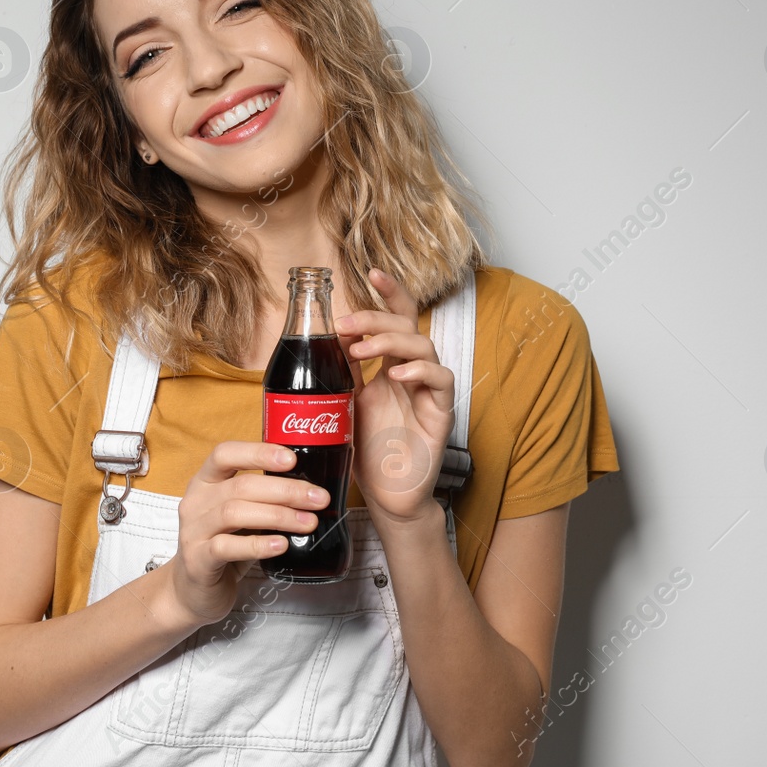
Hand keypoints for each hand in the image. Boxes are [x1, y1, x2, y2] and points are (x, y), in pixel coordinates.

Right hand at [161, 441, 330, 628]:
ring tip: (308, 523)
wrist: (194, 591)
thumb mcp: (241, 515)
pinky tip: (281, 545)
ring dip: (277, 516)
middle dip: (285, 490)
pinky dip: (257, 544)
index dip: (258, 453)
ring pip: (234, 513)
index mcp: (205, 482)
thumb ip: (262, 499)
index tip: (292, 459)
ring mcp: (193, 531)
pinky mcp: (197, 560)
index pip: (225, 453)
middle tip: (318, 499)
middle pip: (240, 486)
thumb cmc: (224, 545)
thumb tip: (310, 491)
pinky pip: (226, 547)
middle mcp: (195, 502)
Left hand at [335, 268, 456, 524]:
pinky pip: (441, 380)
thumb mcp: (345, 402)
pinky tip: (398, 374)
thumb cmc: (367, 449)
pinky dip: (420, 370)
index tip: (370, 271)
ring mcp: (428, 391)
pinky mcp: (440, 412)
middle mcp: (411, 372)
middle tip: (346, 324)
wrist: (386, 495)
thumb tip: (325, 334)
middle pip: (408, 325)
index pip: (396, 318)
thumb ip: (341, 369)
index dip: (389, 293)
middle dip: (378, 317)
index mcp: (390, 365)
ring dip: (391, 340)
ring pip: (424, 346)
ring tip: (362, 349)